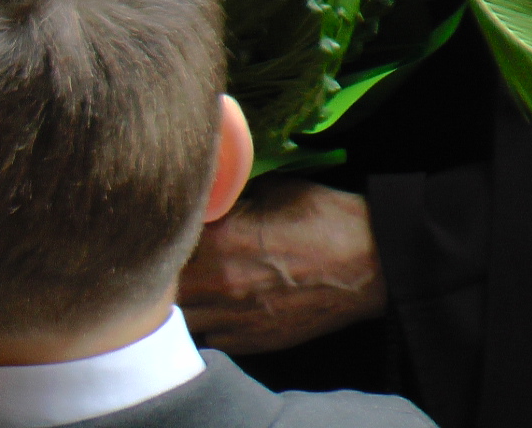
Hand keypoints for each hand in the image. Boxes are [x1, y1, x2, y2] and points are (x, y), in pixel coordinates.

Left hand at [178, 178, 386, 354]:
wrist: (372, 263)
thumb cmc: (324, 218)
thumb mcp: (269, 190)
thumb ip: (227, 197)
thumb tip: (203, 195)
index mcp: (220, 239)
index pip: (164, 243)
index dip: (159, 235)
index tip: (161, 228)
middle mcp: (222, 283)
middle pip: (165, 287)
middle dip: (161, 274)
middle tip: (166, 259)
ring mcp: (238, 317)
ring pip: (183, 320)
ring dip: (179, 304)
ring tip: (185, 288)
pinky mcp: (258, 341)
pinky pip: (211, 341)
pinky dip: (205, 326)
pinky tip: (212, 310)